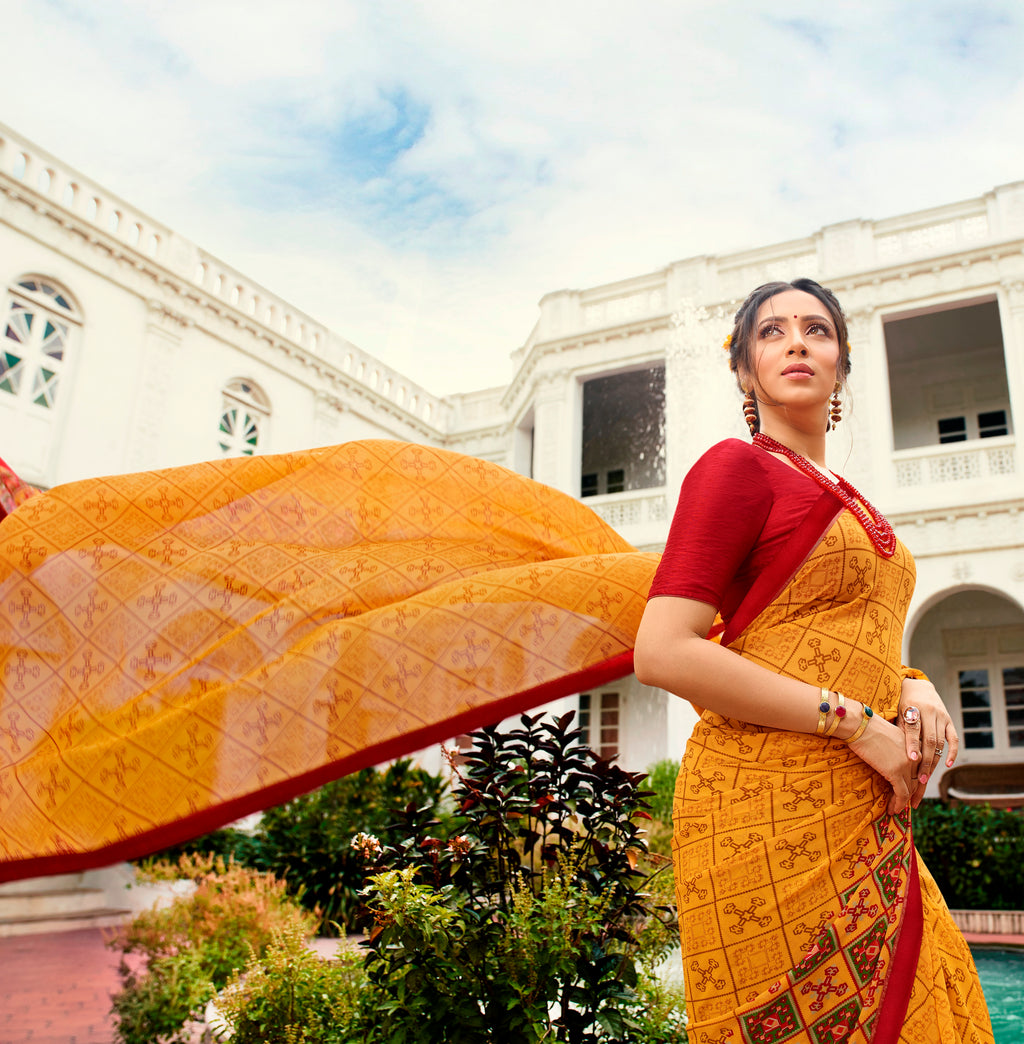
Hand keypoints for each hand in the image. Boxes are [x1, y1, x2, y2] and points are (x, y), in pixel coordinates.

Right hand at [845, 709, 916, 814]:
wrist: (859, 724)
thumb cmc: (867, 726)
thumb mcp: (890, 735)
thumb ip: (898, 747)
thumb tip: (892, 758)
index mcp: (915, 746)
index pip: (921, 768)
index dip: (919, 782)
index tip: (914, 792)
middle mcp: (915, 756)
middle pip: (919, 781)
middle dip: (914, 795)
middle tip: (910, 805)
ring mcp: (907, 765)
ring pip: (910, 789)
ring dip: (903, 802)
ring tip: (896, 809)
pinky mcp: (895, 772)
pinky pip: (901, 793)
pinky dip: (898, 804)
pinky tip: (893, 810)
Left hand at [899, 678, 958, 807]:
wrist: (918, 685)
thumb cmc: (901, 702)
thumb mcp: (895, 710)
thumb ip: (897, 727)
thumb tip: (889, 749)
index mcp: (913, 708)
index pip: (913, 730)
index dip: (912, 745)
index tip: (910, 760)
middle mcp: (929, 712)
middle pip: (929, 740)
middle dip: (925, 762)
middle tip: (920, 780)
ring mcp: (941, 716)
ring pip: (940, 743)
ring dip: (934, 762)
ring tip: (926, 779)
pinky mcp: (949, 720)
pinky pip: (953, 738)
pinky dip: (952, 752)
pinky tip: (947, 765)